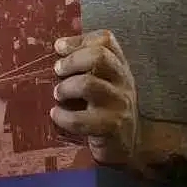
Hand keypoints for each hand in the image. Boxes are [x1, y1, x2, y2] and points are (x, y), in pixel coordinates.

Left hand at [51, 30, 139, 164]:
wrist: (130, 146)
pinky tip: (56, 115)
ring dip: (65, 88)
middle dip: (71, 61)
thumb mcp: (106, 82)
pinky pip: (81, 118)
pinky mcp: (112, 127)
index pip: (106, 40)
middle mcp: (123, 81)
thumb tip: (59, 46)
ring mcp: (119, 104)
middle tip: (57, 71)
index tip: (59, 47)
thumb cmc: (108, 110)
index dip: (79, 40)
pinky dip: (63, 116)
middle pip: (99, 56)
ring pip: (88, 84)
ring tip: (58, 94)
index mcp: (120, 67)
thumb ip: (89, 64)